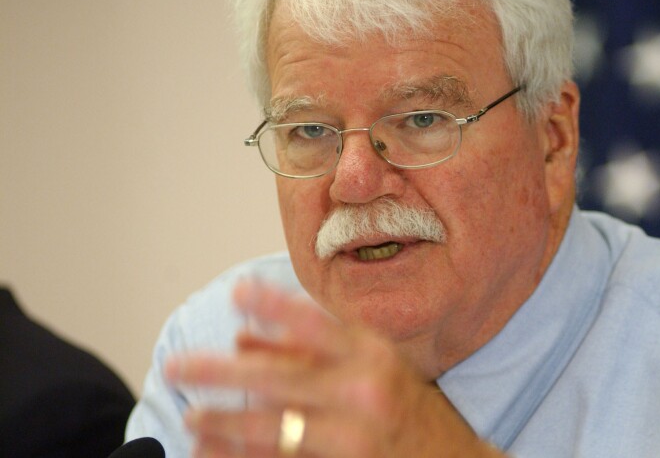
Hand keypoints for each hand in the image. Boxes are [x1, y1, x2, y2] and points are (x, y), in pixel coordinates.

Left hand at [165, 283, 504, 457]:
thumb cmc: (408, 408)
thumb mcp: (371, 365)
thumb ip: (310, 348)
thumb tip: (244, 336)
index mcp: (373, 356)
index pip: (316, 322)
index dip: (274, 304)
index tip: (237, 291)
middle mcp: (364, 391)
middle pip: (280, 378)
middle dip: (221, 372)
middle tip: (177, 367)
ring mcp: (353, 435)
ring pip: (274, 427)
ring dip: (225, 422)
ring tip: (192, 415)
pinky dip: (243, 455)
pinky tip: (213, 450)